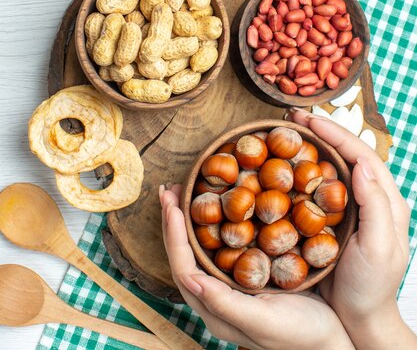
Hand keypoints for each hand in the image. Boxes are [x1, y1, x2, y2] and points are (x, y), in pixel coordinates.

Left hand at [160, 184, 353, 349]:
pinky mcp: (247, 274)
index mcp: (215, 309)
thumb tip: (192, 281)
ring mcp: (231, 284)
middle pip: (185, 254)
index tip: (172, 203)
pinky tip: (218, 205)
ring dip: (189, 220)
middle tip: (170, 189)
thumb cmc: (300, 334)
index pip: (183, 266)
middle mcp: (216, 296)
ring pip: (200, 248)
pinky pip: (222, 244)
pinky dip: (214, 222)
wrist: (331, 341)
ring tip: (183, 192)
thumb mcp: (263, 321)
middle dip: (174, 221)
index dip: (174, 235)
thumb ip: (227, 303)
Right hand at [288, 108, 415, 349]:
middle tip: (293, 116)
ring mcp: (351, 207)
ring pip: (333, 165)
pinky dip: (304, 168)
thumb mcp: (380, 248)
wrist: (360, 320)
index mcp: (386, 199)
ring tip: (288, 130)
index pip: (360, 154)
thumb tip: (362, 163)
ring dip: (312, 144)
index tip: (309, 118)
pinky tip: (286, 164)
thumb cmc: (372, 287)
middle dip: (321, 130)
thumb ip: (376, 205)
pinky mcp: (333, 217)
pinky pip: (320, 185)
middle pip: (346, 152)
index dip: (335, 132)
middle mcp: (370, 197)